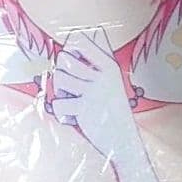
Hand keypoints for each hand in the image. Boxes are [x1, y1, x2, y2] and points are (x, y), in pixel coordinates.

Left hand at [51, 28, 137, 159]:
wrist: (123, 139)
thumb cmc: (113, 108)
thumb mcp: (112, 82)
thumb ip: (96, 66)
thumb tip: (70, 47)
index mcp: (110, 66)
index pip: (81, 42)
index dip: (70, 49)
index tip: (73, 59)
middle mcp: (102, 77)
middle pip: (64, 59)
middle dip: (61, 71)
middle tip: (68, 82)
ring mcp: (93, 93)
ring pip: (59, 78)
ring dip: (59, 89)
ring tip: (69, 96)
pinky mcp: (83, 110)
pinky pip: (58, 102)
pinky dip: (60, 109)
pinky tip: (70, 112)